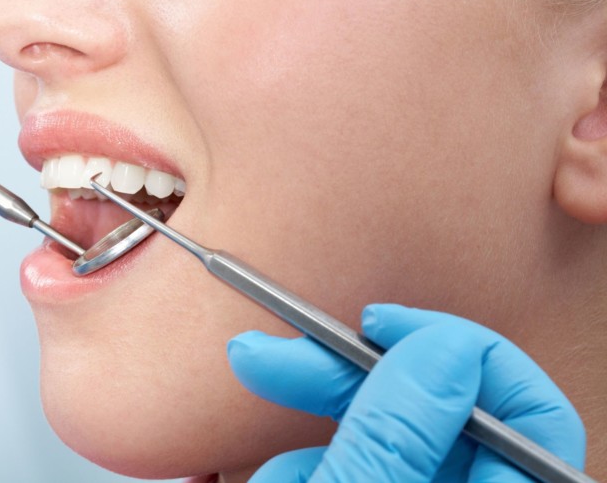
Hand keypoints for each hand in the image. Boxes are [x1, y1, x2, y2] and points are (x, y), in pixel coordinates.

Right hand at [227, 304, 585, 481]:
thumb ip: (397, 436)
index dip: (461, 353)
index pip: (529, 412)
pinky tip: (274, 476)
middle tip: (283, 350)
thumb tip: (441, 350)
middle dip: (348, 368)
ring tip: (265, 413)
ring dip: (311, 419)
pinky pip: (339, 460)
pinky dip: (299, 461)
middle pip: (435, 404)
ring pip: (378, 429)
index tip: (384, 327)